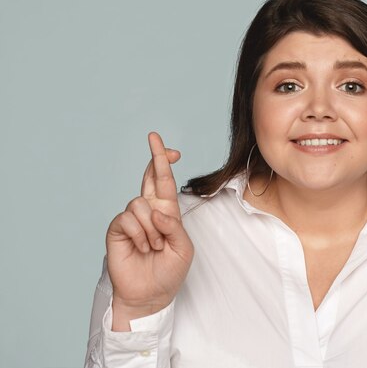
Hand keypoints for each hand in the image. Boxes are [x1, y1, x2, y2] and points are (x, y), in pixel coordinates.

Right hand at [106, 132, 193, 330]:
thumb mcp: (183, 248)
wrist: (149, 295)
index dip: (166, 165)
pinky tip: (142, 248)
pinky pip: (128, 218)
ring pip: (140, 204)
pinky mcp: (117, 229)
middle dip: (155, 157)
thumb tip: (156, 210)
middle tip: (154, 137)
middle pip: (149, 177)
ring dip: (152, 228)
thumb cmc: (169, 272)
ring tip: (154, 247)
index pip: (166, 183)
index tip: (172, 150)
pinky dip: (140, 234)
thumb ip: (175, 227)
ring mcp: (132, 219)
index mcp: (167, 213)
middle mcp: (149, 211)